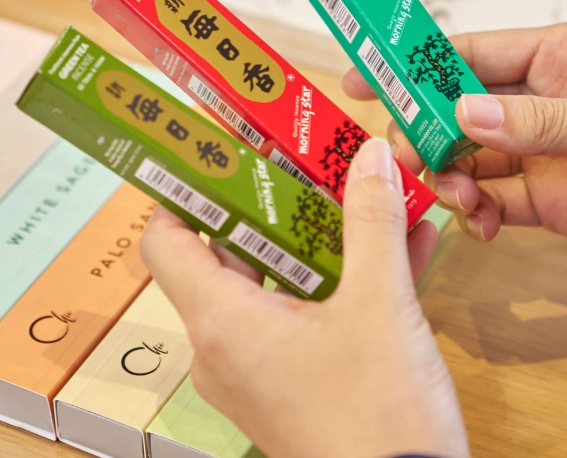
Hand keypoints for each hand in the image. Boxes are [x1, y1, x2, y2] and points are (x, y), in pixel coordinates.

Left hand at [141, 138, 469, 457]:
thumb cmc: (378, 416)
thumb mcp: (381, 306)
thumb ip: (371, 223)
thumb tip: (367, 155)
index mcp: (222, 322)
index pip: (166, 239)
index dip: (184, 189)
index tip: (219, 149)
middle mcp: (226, 348)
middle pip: (228, 253)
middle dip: (272, 203)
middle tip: (308, 158)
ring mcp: (259, 373)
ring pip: (275, 285)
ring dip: (319, 240)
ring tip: (361, 194)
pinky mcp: (294, 390)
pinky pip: (305, 319)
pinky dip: (340, 283)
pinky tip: (400, 249)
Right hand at [343, 24, 566, 279]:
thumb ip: (542, 121)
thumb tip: (464, 115)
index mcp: (561, 56)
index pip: (471, 52)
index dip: (413, 63)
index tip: (363, 73)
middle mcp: (545, 102)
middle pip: (458, 111)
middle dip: (424, 131)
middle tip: (407, 158)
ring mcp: (547, 154)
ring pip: (470, 160)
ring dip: (450, 177)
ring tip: (459, 198)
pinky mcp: (555, 203)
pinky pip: (496, 203)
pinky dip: (477, 214)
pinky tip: (482, 226)